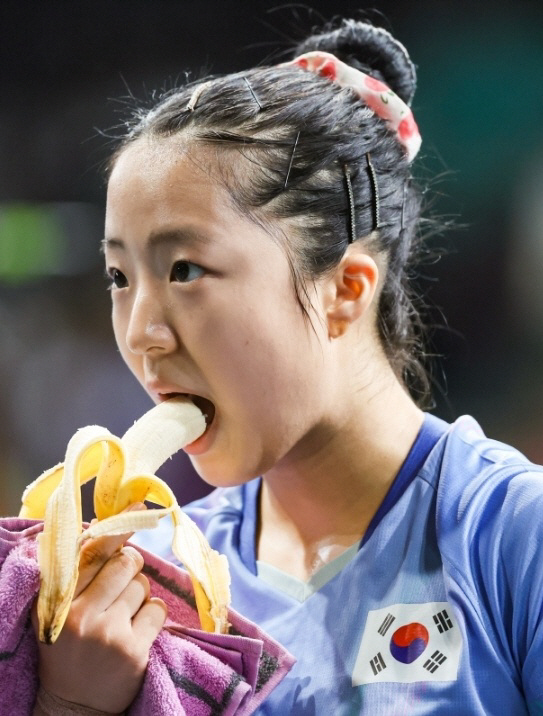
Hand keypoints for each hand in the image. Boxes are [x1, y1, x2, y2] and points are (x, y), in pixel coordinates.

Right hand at [33, 511, 167, 713]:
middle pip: (126, 564)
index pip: (93, 553)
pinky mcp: (133, 651)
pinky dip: (152, 615)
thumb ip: (74, 573)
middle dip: (131, 566)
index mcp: (58, 601)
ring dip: (140, 595)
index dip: (118, 529)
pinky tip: (137, 630)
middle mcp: (81, 615)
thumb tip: (99, 526)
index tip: (138, 507)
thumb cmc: (67, 649)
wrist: (72, 707)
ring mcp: (108, 634)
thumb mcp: (57, 612)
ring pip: (143, 586)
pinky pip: (157, 610)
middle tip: (123, 582)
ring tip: (123, 615)